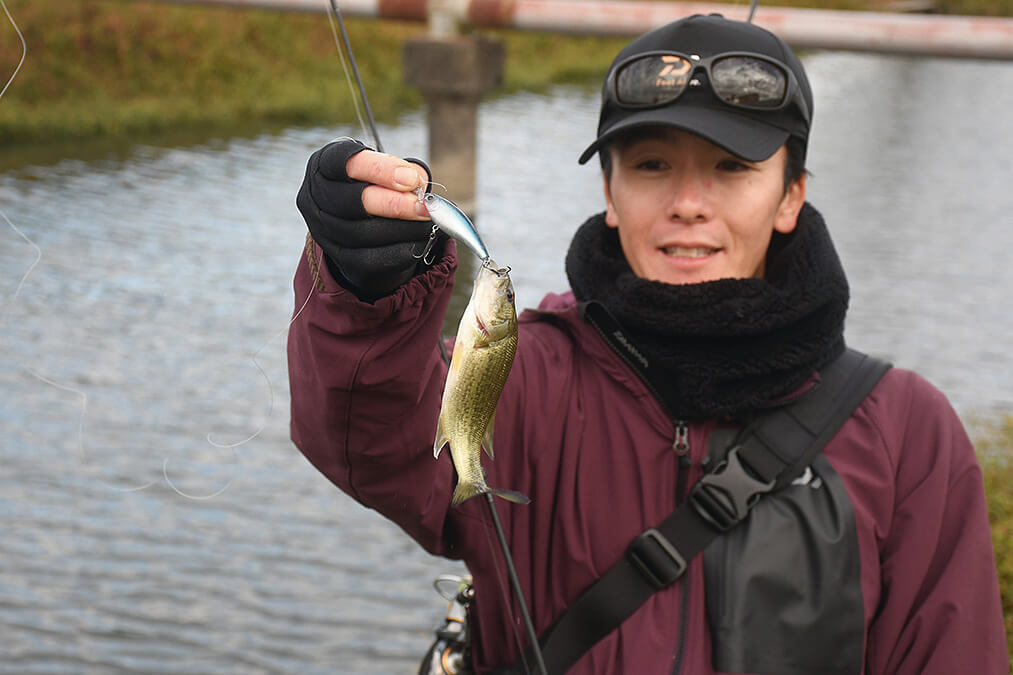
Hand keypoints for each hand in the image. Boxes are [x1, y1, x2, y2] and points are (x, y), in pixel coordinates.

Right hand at [296, 138, 438, 300]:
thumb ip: (405, 170)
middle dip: (395, 204)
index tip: (411, 178)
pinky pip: (370, 258)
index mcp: (324, 165)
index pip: (345, 162)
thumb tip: (420, 180)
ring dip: (402, 229)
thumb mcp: (387, 170)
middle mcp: (316, 197)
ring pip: (362, 233)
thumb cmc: (376, 186)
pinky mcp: (339, 258)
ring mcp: (323, 230)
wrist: (365, 223)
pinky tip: (418, 241)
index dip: (380, 170)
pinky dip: (400, 250)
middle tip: (425, 207)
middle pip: (353, 202)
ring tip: (427, 222)